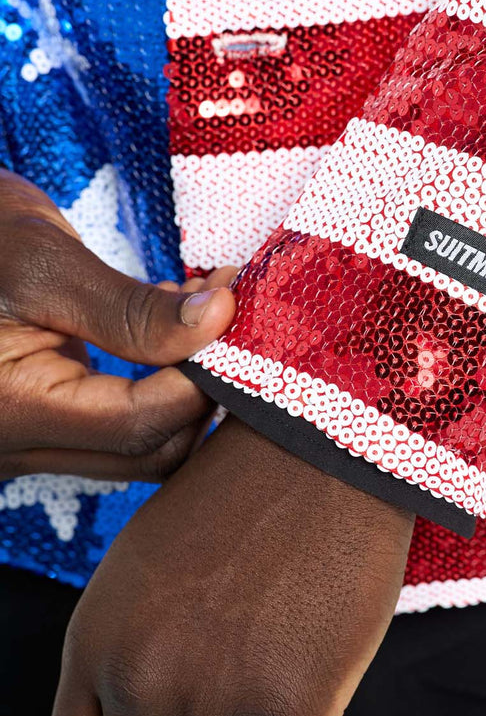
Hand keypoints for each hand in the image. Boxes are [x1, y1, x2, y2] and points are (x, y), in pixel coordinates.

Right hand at [0, 170, 235, 479]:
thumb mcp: (45, 262)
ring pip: (139, 448)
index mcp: (7, 410)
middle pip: (147, 453)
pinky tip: (168, 335)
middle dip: (201, 388)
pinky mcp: (41, 425)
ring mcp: (27, 443)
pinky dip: (158, 387)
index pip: (136, 424)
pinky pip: (117, 426)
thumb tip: (217, 319)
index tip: (232, 314)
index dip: (198, 377)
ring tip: (204, 319)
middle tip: (228, 317)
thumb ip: (131, 307)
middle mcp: (13, 446)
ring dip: (185, 389)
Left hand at [51, 417, 414, 715]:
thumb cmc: (242, 491)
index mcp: (95, 644)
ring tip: (265, 675)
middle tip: (224, 687)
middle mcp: (138, 682)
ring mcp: (210, 704)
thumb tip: (138, 706)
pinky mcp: (286, 714)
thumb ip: (128, 648)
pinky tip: (305, 686)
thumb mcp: (145, 564)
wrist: (318, 445)